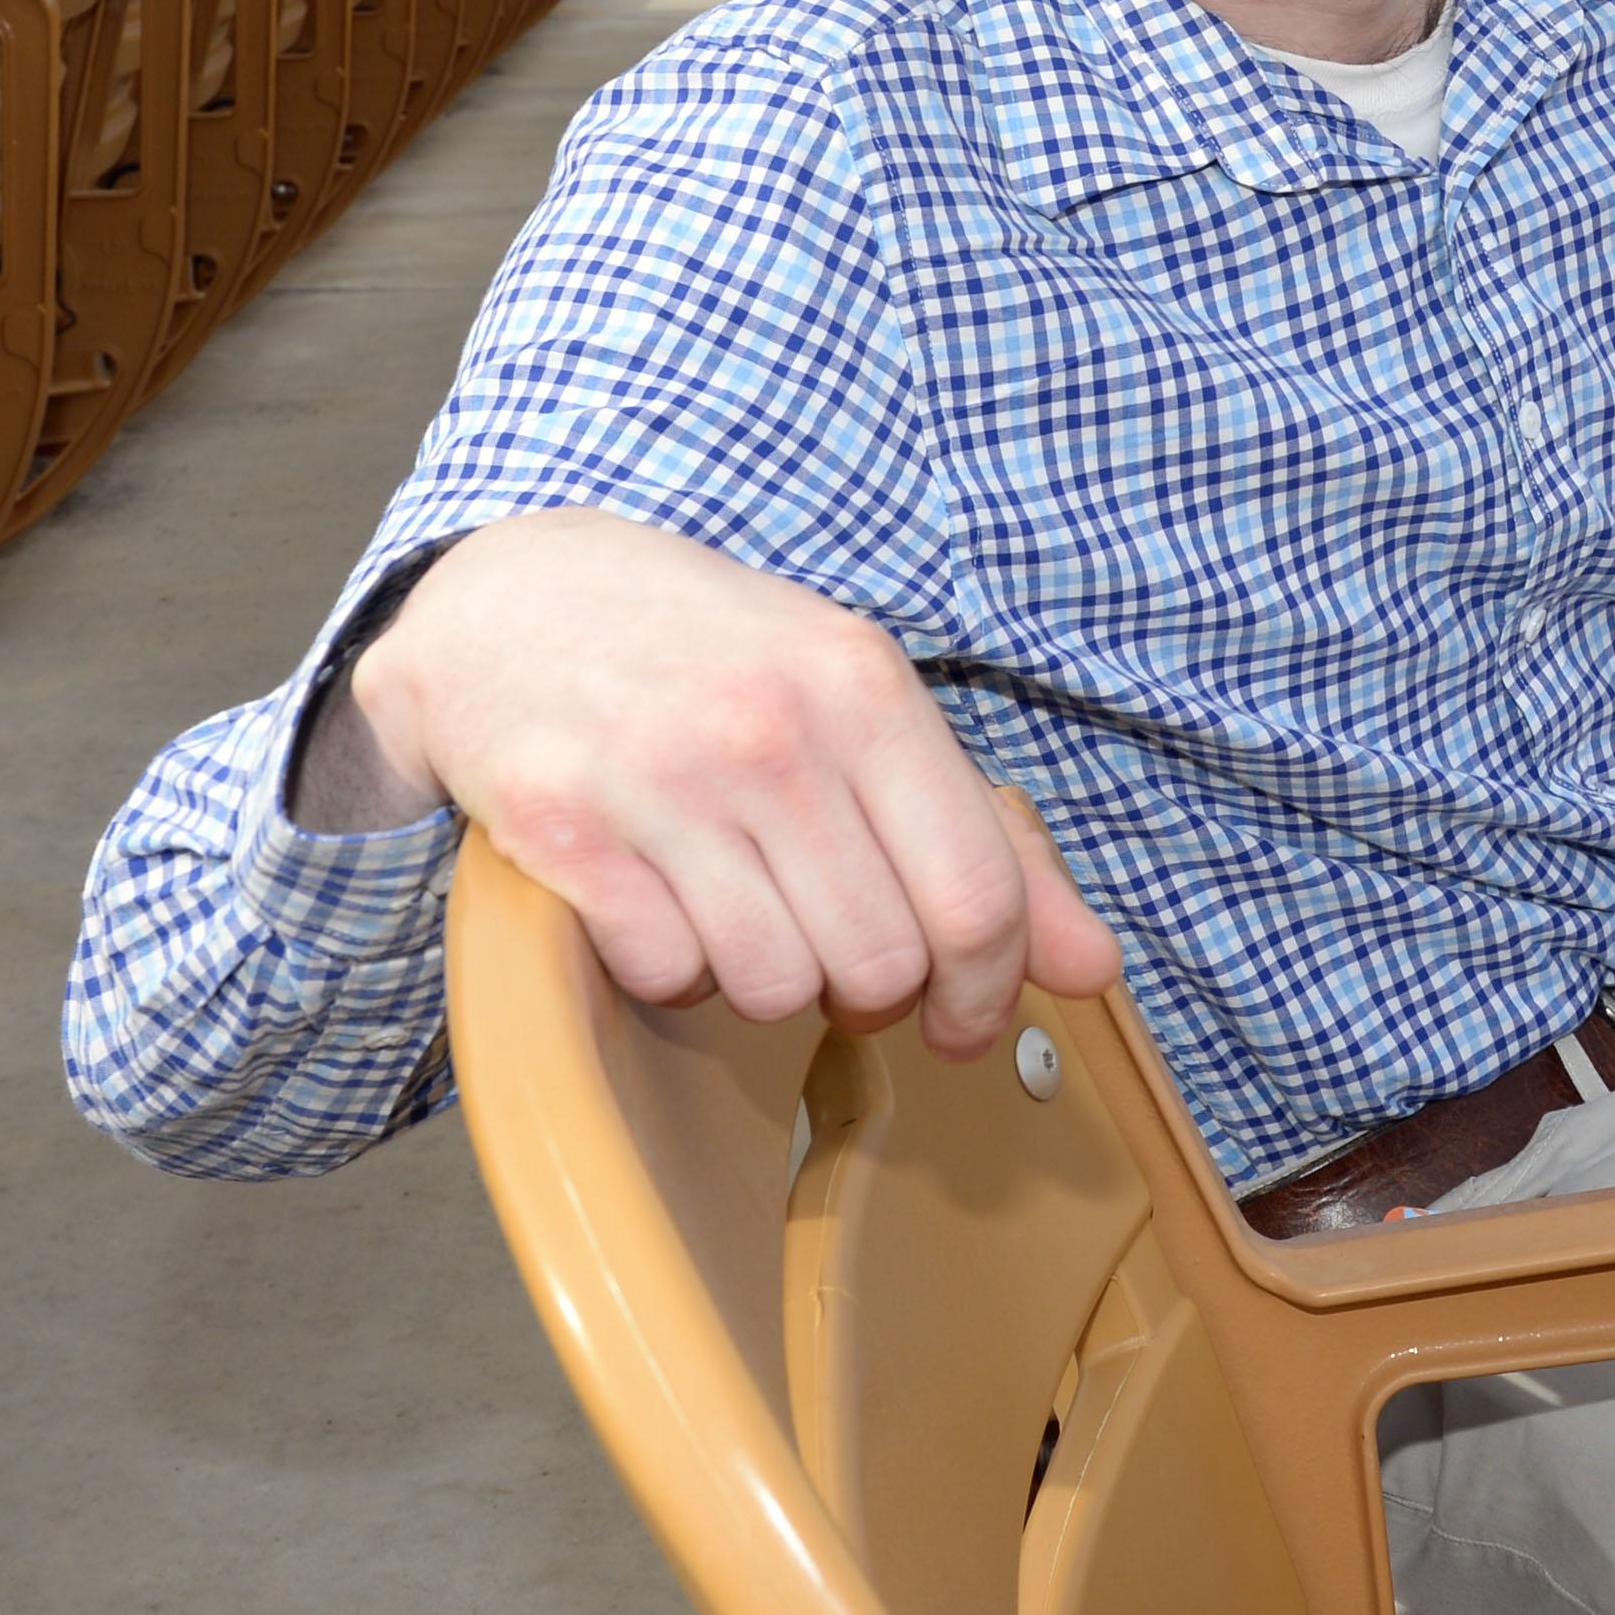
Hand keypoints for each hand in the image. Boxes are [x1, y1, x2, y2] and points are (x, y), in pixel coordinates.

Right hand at [312, 506, 1120, 1054]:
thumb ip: (988, 837)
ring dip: (771, 983)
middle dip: (875, 993)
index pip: (977, 894)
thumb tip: (1096, 968)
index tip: (968, 1017)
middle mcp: (770, 731)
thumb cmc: (714, 657)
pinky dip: (678, 971)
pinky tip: (668, 905)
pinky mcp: (564, 833)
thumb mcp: (861, 702)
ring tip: (748, 912)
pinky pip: (669, 976)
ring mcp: (662, 783)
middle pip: (883, 961)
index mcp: (864, 685)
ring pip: (775, 986)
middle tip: (843, 960)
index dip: (989, 987)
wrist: (517, 597)